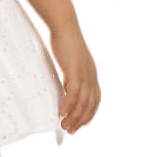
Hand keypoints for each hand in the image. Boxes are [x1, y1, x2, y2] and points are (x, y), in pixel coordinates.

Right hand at [49, 20, 100, 134]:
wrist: (65, 26)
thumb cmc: (65, 41)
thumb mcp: (70, 62)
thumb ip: (71, 76)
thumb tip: (66, 88)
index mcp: (92, 74)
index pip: (95, 100)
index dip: (89, 114)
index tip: (81, 124)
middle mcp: (91, 76)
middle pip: (90, 104)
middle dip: (81, 120)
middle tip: (71, 130)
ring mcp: (85, 74)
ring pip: (82, 102)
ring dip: (74, 117)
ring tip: (65, 126)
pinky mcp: (75, 71)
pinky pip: (73, 93)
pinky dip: (68, 105)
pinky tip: (61, 113)